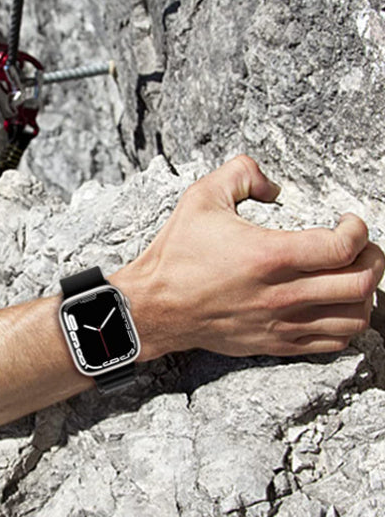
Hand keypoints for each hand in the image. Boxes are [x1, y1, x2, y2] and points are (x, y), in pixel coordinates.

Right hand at [115, 155, 384, 358]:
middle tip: (361, 247)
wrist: (153, 306)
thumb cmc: (176, 254)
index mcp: (269, 256)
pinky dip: (346, 324)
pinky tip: (335, 305)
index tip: (348, 221)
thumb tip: (273, 184)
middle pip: (359, 283)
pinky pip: (332, 342)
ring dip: (363, 295)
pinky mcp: (275, 343)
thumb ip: (241, 173)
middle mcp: (281, 295)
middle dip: (372, 259)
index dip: (358, 230)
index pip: (343, 247)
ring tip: (351, 276)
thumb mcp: (201, 198)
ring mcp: (281, 324)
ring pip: (353, 319)